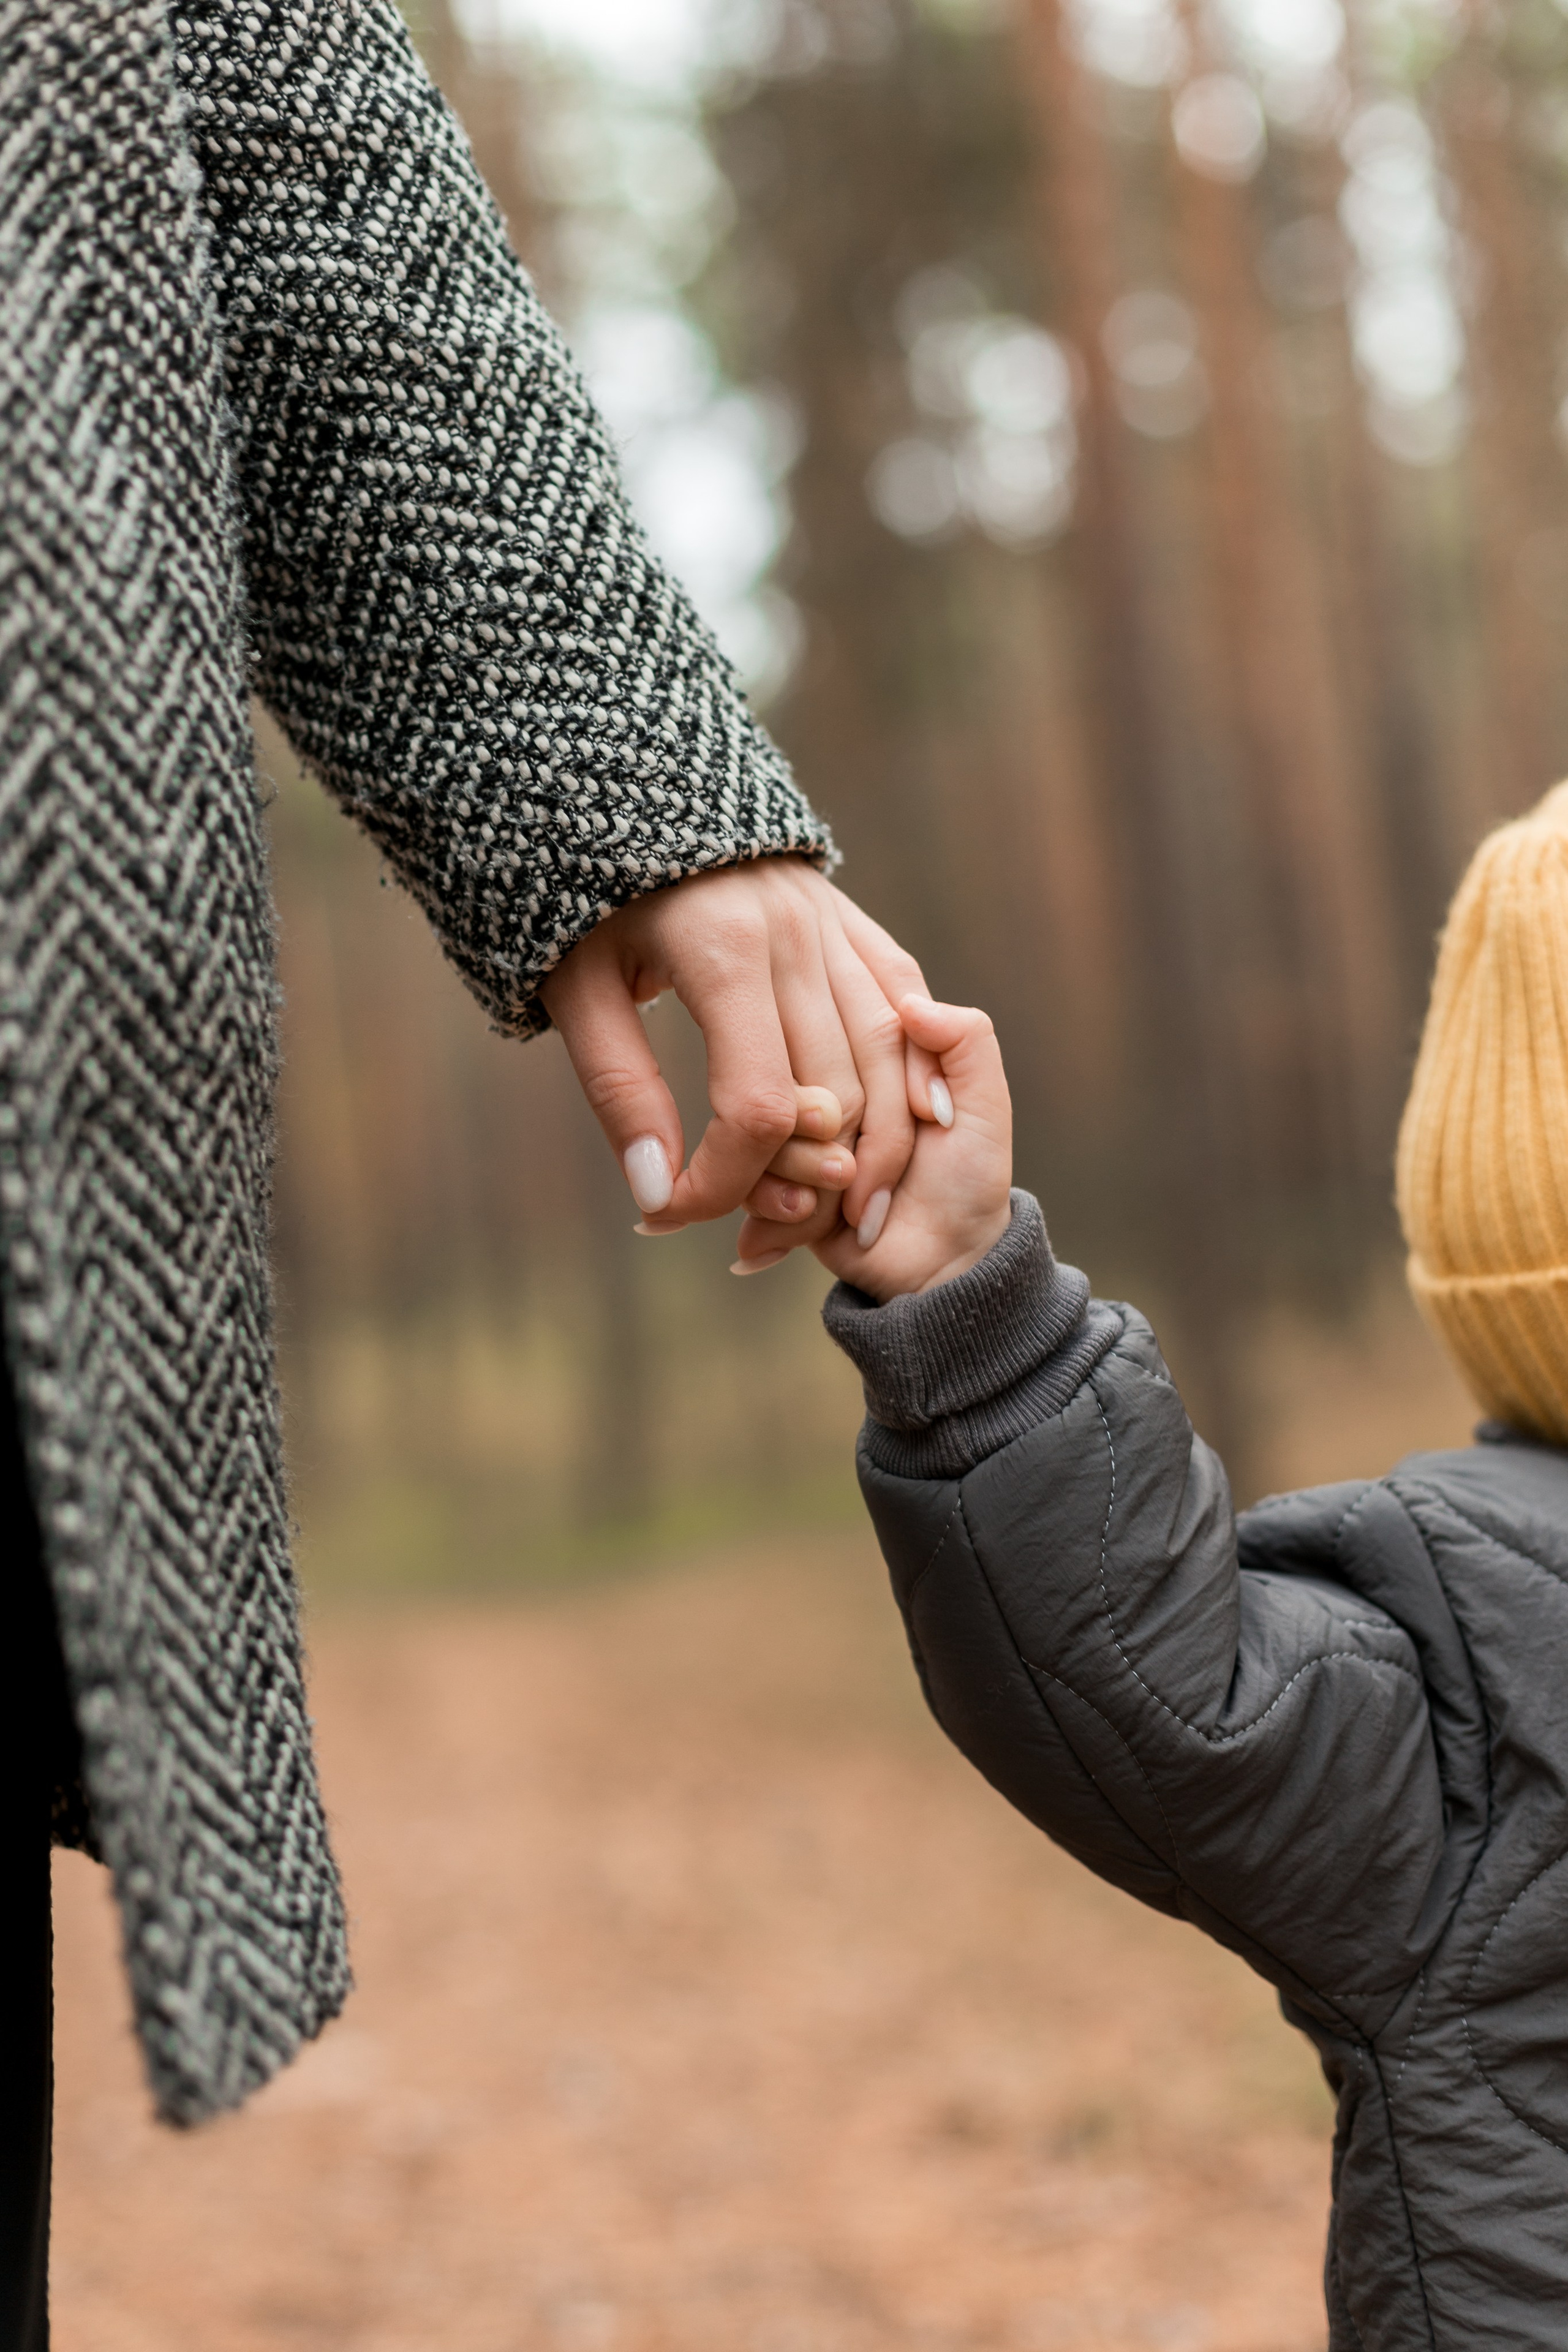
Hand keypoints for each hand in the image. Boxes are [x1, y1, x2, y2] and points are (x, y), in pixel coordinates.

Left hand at [539, 859, 937, 1231]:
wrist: (625, 782)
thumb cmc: (584, 895)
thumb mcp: (575, 989)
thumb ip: (619, 1090)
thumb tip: (657, 1197)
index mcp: (722, 948)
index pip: (759, 1105)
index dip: (726, 1183)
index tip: (676, 1214)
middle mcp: (795, 934)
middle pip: (836, 1093)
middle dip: (802, 1179)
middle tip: (760, 1235)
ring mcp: (835, 923)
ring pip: (889, 1058)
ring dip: (874, 1147)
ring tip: (839, 1212)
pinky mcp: (853, 921)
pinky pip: (904, 1008)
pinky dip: (909, 1077)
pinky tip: (898, 1132)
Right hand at [738, 995, 1013, 1300]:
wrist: (936, 1268)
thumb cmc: (969, 1182)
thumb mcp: (984, 1107)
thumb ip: (967, 1040)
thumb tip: (910, 1002)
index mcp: (881, 1043)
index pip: (854, 1012)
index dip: (884, 1062)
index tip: (924, 1115)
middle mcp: (829, 1072)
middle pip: (799, 1062)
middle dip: (844, 1131)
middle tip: (879, 1176)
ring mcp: (794, 1121)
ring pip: (766, 1112)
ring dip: (809, 1169)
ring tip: (855, 1209)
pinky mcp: (767, 1166)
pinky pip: (745, 1162)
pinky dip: (779, 1201)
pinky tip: (811, 1221)